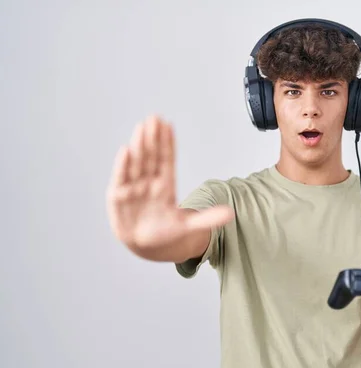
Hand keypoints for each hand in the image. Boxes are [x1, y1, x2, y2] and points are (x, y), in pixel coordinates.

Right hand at [106, 115, 233, 251]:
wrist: (145, 245)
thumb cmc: (166, 232)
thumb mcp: (189, 226)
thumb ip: (207, 219)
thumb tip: (230, 214)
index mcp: (166, 185)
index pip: (167, 160)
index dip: (168, 143)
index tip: (168, 124)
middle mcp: (149, 182)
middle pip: (151, 156)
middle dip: (153, 138)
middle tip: (155, 118)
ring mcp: (133, 188)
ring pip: (137, 163)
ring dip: (139, 146)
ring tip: (142, 127)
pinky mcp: (118, 197)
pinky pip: (121, 178)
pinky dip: (123, 166)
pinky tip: (126, 150)